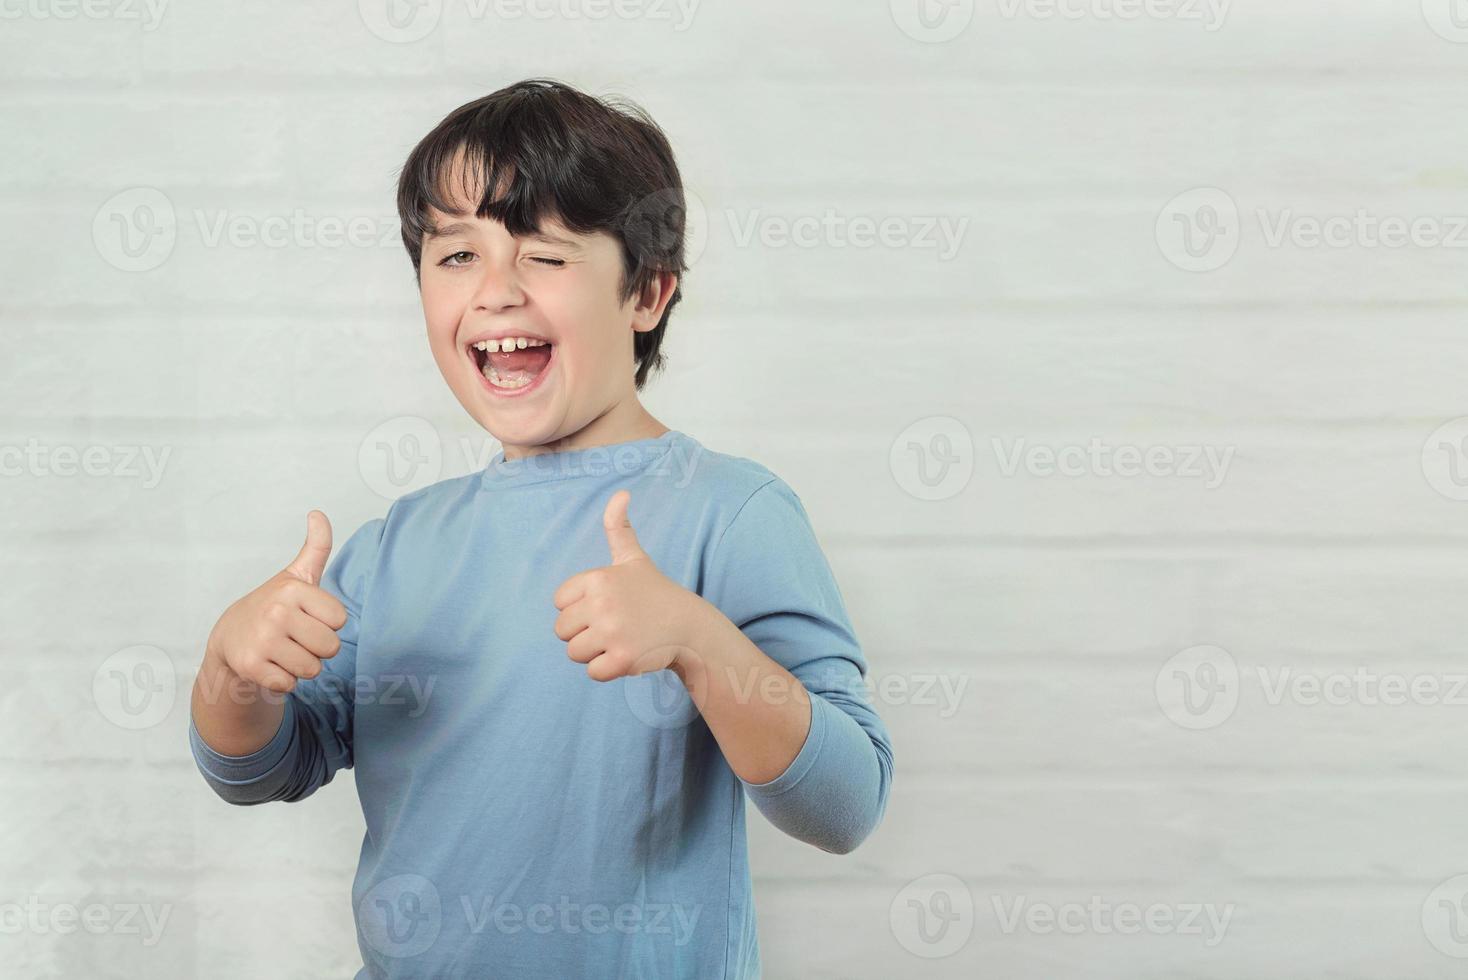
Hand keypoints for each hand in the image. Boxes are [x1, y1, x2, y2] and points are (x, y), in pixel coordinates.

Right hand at [205, 510, 348, 693]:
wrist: (229, 638)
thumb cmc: (274, 607)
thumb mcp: (296, 575)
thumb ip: (316, 546)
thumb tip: (318, 513)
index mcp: (293, 589)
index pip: (341, 620)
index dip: (327, 623)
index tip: (307, 616)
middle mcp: (277, 612)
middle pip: (330, 647)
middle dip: (317, 648)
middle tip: (295, 638)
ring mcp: (262, 641)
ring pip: (313, 669)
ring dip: (301, 666)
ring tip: (282, 651)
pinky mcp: (251, 668)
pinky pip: (290, 685)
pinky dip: (283, 681)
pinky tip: (270, 665)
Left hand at [552, 489, 711, 681]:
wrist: (688, 627)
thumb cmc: (655, 592)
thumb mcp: (634, 558)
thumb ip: (619, 527)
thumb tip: (621, 493)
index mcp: (598, 578)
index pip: (559, 603)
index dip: (580, 608)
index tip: (607, 605)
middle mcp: (602, 604)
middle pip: (562, 631)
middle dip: (585, 633)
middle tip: (615, 626)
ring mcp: (613, 633)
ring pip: (575, 653)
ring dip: (595, 652)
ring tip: (621, 639)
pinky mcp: (622, 660)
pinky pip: (592, 672)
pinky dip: (608, 670)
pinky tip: (628, 655)